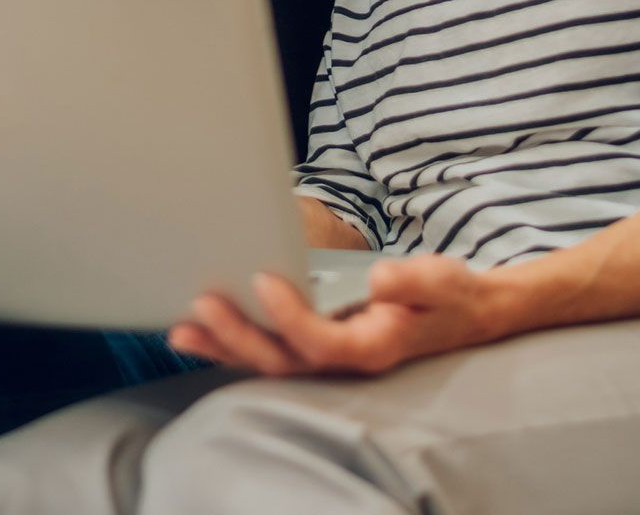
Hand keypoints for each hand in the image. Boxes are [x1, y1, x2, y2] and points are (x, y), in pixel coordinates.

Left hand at [168, 256, 504, 377]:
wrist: (458, 313)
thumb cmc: (446, 295)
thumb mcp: (441, 280)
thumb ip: (412, 280)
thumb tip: (378, 278)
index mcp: (373, 345)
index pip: (321, 341)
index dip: (290, 317)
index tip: (263, 279)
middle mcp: (344, 360)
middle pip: (283, 359)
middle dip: (239, 335)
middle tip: (202, 303)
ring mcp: (327, 358)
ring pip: (268, 361)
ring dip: (224, 346)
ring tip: (181, 328)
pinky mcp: (315, 347)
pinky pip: (269, 351)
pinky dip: (232, 343)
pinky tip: (199, 330)